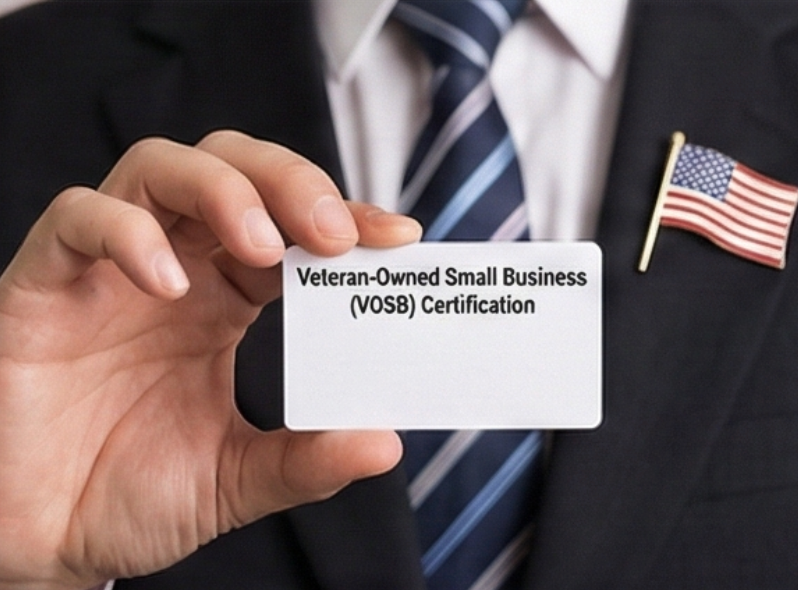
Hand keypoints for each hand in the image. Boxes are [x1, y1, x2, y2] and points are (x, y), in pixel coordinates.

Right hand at [0, 131, 419, 589]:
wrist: (39, 539)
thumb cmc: (130, 497)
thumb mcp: (235, 480)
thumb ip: (305, 461)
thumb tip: (386, 443)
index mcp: (226, 300)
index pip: (291, 229)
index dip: (345, 219)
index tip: (398, 235)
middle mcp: (175, 269)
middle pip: (233, 169)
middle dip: (290, 183)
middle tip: (334, 231)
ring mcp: (108, 270)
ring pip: (160, 169)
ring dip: (223, 191)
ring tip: (263, 247)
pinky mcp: (43, 285)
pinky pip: (77, 220)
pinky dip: (127, 234)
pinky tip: (169, 282)